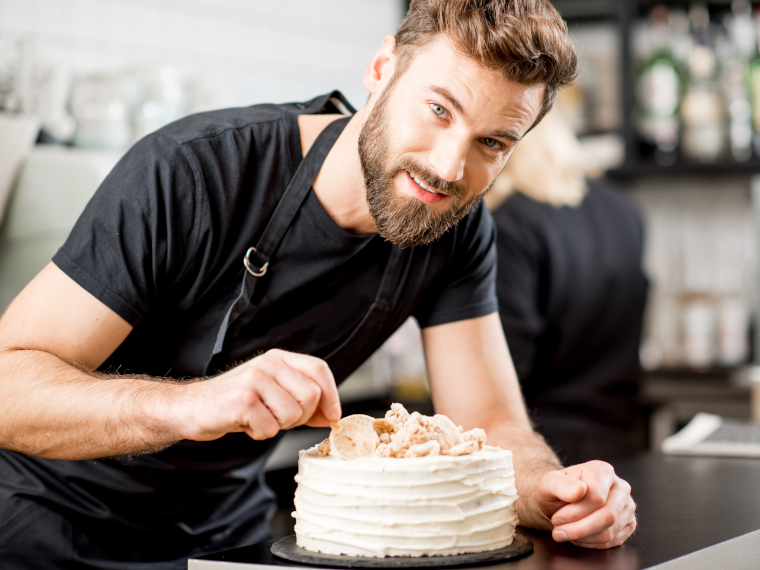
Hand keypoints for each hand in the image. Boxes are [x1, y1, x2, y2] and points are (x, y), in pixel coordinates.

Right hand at [179, 349, 341, 440]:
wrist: (192, 408)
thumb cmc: (235, 403)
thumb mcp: (273, 396)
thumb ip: (304, 403)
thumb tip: (333, 416)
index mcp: (279, 359)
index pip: (318, 369)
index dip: (332, 395)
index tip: (333, 416)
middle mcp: (268, 363)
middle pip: (311, 395)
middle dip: (300, 417)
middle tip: (276, 418)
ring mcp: (255, 379)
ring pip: (293, 414)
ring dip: (277, 426)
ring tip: (257, 418)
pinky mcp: (243, 399)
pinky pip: (270, 428)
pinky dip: (259, 434)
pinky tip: (244, 424)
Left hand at [536, 460, 636, 548]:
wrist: (563, 499)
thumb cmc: (558, 489)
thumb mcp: (549, 482)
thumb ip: (560, 484)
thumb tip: (579, 490)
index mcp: (602, 470)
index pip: (596, 497)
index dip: (574, 513)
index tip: (557, 518)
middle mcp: (620, 487)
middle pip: (607, 516)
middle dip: (578, 529)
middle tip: (558, 531)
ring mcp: (627, 506)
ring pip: (609, 532)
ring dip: (582, 537)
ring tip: (566, 532)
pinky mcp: (628, 524)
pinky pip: (612, 541)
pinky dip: (590, 543)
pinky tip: (578, 536)